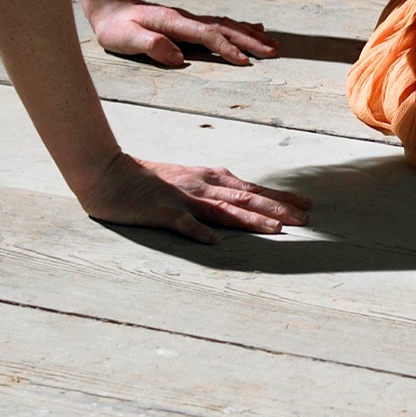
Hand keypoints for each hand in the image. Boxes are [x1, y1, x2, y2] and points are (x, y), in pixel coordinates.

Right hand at [73, 151, 305, 242]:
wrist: (108, 173)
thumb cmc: (149, 179)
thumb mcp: (188, 178)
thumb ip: (214, 188)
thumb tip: (244, 195)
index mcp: (209, 179)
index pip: (251, 189)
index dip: (280, 197)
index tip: (307, 205)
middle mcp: (202, 186)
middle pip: (246, 198)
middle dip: (277, 208)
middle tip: (305, 220)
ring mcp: (182, 198)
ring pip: (223, 210)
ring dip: (251, 219)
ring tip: (277, 230)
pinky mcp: (162, 211)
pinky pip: (183, 223)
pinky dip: (199, 232)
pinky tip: (214, 243)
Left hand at [89, 0, 276, 67]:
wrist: (110, 5)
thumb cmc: (116, 26)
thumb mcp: (125, 38)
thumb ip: (151, 46)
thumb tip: (178, 58)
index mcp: (173, 23)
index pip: (207, 36)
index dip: (226, 49)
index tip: (245, 62)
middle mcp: (186, 19)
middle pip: (224, 28)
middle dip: (249, 40)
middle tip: (272, 51)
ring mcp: (189, 20)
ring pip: (226, 25)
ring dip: (250, 34)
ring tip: (271, 43)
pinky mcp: (189, 23)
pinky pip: (220, 25)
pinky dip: (240, 27)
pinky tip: (253, 28)